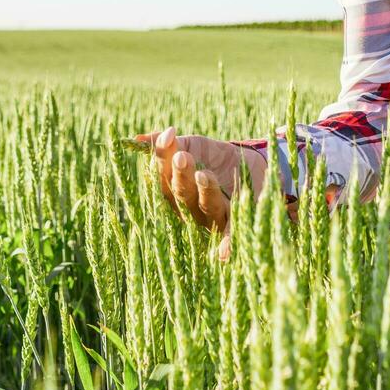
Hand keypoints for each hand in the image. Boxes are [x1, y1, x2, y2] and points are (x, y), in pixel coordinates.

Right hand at [133, 125, 342, 260]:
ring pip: (205, 208)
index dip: (163, 157)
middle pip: (182, 194)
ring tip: (203, 175)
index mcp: (175, 190)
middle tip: (183, 157)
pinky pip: (231, 234)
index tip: (169, 135)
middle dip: (181, 175)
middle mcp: (190, 208)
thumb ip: (173, 143)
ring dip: (204, 193)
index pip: (163, 176)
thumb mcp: (194, 145)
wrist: (251, 164)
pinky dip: (227, 244)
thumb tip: (138, 138)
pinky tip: (223, 254)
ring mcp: (213, 217)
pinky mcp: (238, 221)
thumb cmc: (214, 158)